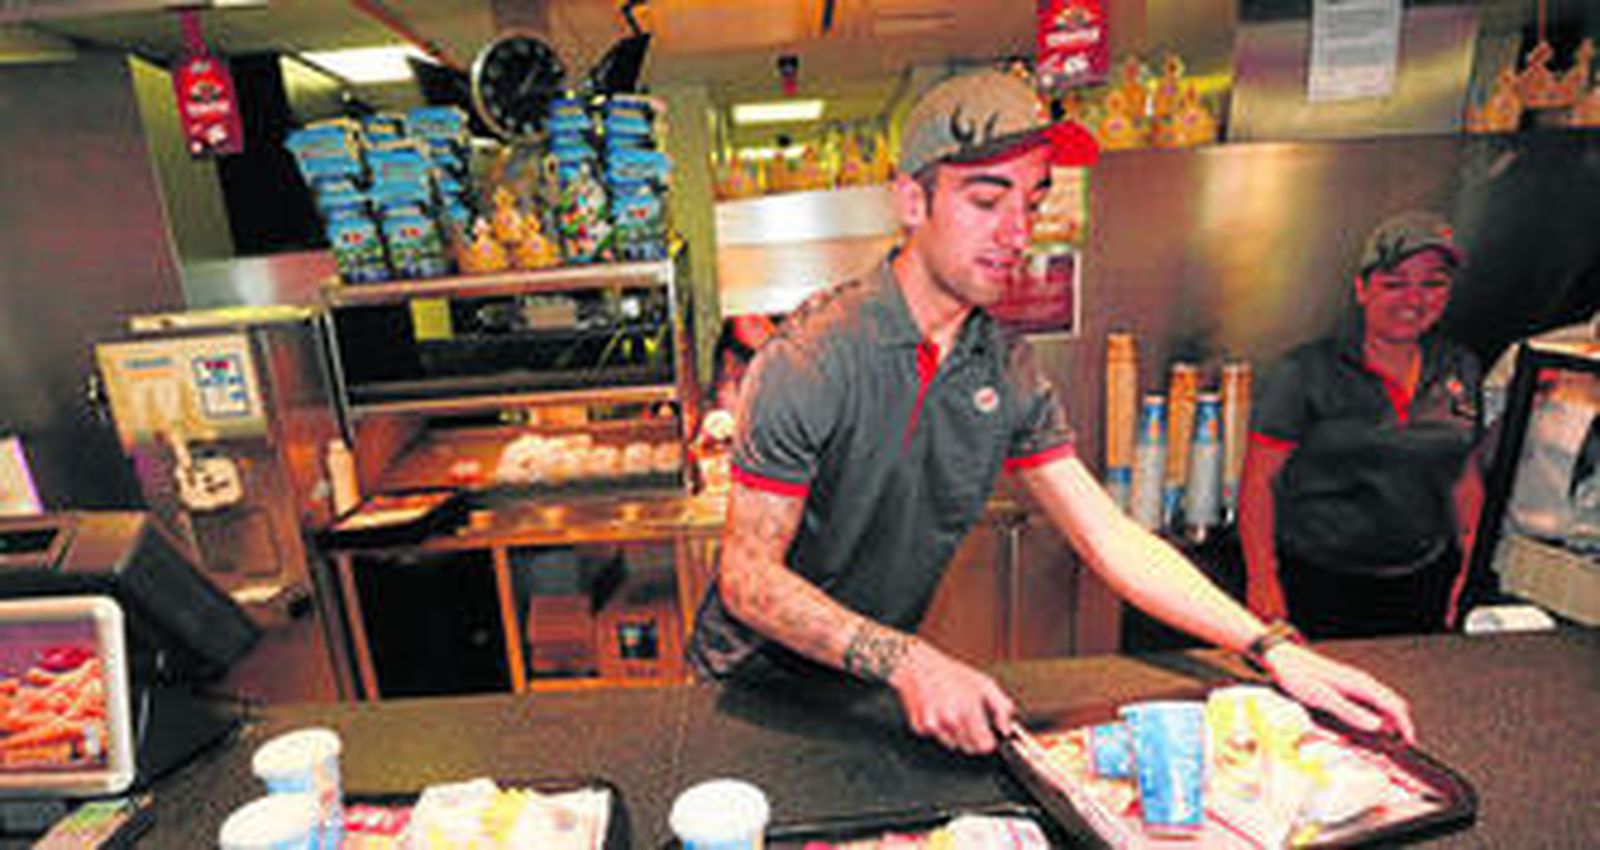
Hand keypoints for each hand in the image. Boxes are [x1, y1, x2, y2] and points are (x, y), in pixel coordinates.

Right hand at [887, 641, 1015, 754]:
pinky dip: (938, 729)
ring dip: (955, 734)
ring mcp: (933, 725)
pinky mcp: (920, 726)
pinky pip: (936, 737)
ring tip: (953, 711)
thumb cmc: (950, 672)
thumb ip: (1002, 707)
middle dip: (973, 738)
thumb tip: (1006, 728)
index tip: (988, 736)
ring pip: (952, 744)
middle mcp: (950, 721)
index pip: (985, 746)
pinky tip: (938, 711)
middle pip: (969, 748)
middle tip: (970, 719)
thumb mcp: (984, 683)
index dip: (988, 741)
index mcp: (968, 711)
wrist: (917, 665)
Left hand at [1263, 643, 1415, 744]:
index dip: (1405, 726)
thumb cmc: (1298, 675)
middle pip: (1392, 706)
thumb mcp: (1322, 698)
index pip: (1394, 706)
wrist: (1281, 659)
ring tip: (1369, 744)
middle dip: (1395, 727)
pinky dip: (1367, 719)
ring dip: (1380, 724)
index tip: (1407, 744)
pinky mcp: (1346, 688)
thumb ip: (1349, 712)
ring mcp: (1355, 684)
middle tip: (1388, 748)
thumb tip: (1377, 725)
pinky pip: (1366, 705)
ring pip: (1380, 706)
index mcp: (1360, 684)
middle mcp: (1362, 682)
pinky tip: (1355, 730)